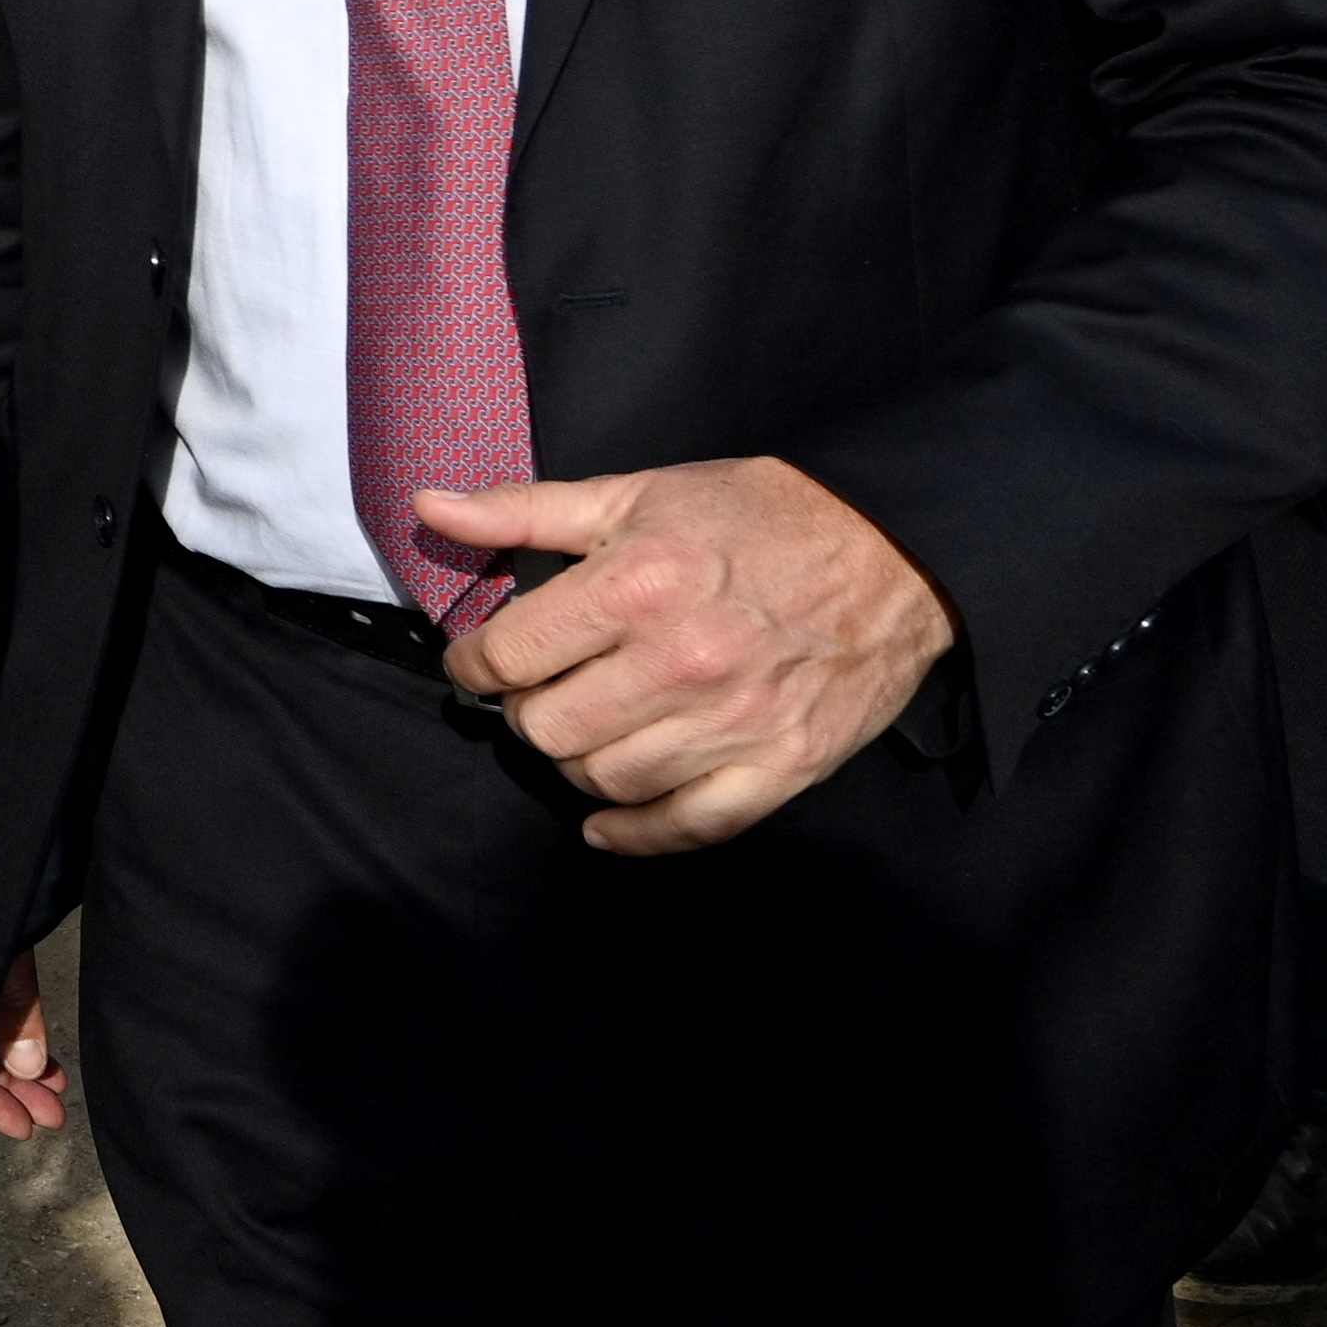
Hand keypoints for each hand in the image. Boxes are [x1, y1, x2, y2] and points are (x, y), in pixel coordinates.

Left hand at [425, 457, 954, 856]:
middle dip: (525, 710)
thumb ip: (526, 509)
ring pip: (603, 779)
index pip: (507, 656)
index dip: (475, 664)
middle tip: (541, 691)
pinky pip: (687, 826)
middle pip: (545, 728)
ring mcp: (732, 724)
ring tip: (584, 730)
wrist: (896, 550)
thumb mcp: (638, 492)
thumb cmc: (758, 515)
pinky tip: (606, 822)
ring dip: (576, 761)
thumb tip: (429, 508)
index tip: (481, 662)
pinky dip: (634, 834)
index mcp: (634, 586)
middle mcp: (678, 663)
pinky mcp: (782, 768)